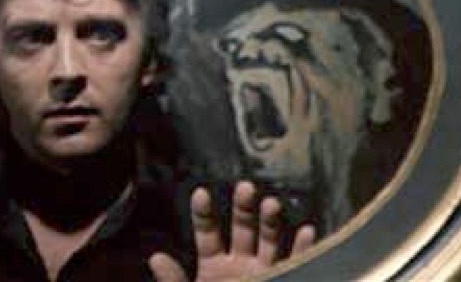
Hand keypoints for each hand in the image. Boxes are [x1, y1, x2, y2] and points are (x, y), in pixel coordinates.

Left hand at [149, 181, 316, 281]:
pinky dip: (302, 247)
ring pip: (269, 240)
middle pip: (242, 228)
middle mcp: (241, 264)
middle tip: (245, 187)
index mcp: (213, 266)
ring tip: (271, 204)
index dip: (204, 213)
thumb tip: (155, 257)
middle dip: (244, 208)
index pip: (208, 232)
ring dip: (271, 221)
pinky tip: (305, 231)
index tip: (201, 192)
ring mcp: (266, 271)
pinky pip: (298, 262)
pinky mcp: (287, 279)